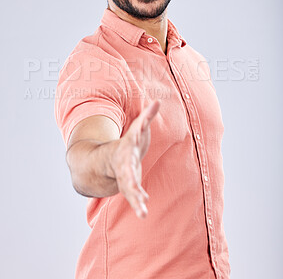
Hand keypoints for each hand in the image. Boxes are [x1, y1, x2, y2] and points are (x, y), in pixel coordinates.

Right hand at [109, 100, 159, 218]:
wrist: (111, 158)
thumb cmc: (129, 143)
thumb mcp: (137, 129)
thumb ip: (147, 116)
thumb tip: (158, 101)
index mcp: (126, 150)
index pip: (129, 152)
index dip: (131, 158)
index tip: (134, 164)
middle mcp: (124, 166)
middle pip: (127, 176)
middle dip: (132, 185)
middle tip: (137, 193)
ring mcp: (125, 178)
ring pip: (129, 191)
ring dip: (136, 201)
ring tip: (143, 213)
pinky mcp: (129, 186)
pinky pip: (133, 196)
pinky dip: (137, 202)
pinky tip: (143, 211)